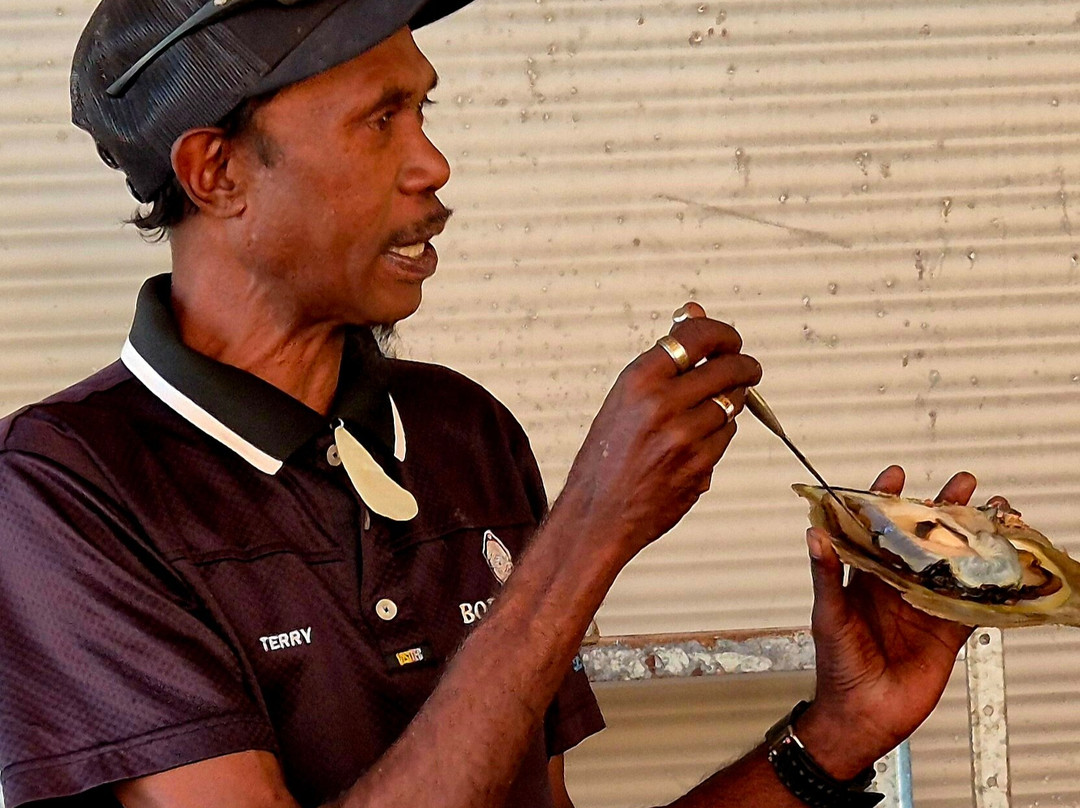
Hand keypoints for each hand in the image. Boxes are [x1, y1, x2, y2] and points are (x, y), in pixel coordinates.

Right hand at [556, 302, 760, 556]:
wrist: (597, 515)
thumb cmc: (606, 456)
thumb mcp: (625, 397)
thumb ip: (664, 356)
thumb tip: (691, 312)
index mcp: (638, 380)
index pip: (697, 336)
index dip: (723, 333)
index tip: (730, 341)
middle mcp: (662, 404)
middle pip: (727, 368)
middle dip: (744, 366)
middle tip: (747, 368)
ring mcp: (684, 436)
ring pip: (732, 403)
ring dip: (730, 402)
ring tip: (711, 409)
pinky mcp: (701, 465)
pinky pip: (727, 435)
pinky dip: (720, 433)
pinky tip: (698, 440)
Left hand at [796, 465, 976, 778]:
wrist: (862, 714)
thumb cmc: (836, 665)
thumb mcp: (828, 615)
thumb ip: (826, 575)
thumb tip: (814, 535)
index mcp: (864, 575)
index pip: (875, 529)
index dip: (885, 501)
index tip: (897, 475)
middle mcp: (896, 584)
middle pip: (922, 539)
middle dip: (942, 509)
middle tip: (962, 483)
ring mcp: (923, 605)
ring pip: (952, 564)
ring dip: (972, 540)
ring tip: (993, 511)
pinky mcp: (947, 630)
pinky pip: (972, 603)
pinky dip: (990, 585)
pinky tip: (1008, 563)